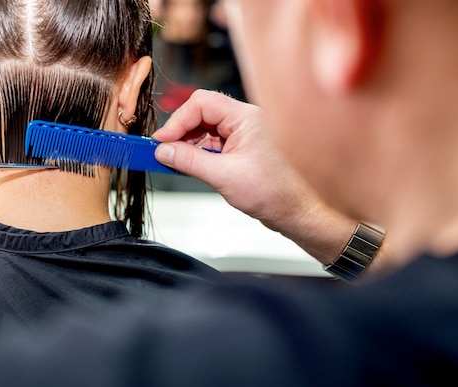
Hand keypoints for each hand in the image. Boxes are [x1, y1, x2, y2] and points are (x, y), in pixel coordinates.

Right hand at [154, 90, 357, 264]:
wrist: (296, 211)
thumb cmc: (275, 192)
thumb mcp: (223, 176)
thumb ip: (189, 161)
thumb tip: (163, 151)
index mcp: (246, 117)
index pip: (201, 104)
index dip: (177, 121)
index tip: (161, 141)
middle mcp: (246, 121)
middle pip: (202, 113)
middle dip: (181, 132)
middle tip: (163, 151)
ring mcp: (244, 134)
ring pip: (206, 129)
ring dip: (189, 144)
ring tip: (175, 161)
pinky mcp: (242, 149)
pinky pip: (214, 143)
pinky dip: (199, 153)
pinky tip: (190, 165)